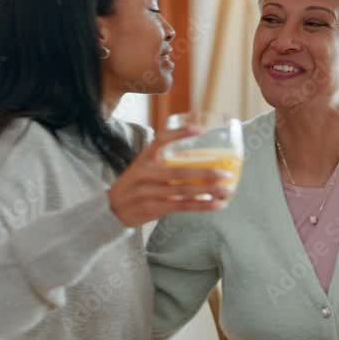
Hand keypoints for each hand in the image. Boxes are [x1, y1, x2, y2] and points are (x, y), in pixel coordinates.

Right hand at [108, 127, 234, 226]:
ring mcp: (148, 191)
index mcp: (144, 157)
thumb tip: (201, 162)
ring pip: (183, 190)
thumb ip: (164, 162)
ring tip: (226, 189)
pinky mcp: (152, 208)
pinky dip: (201, 206)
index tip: (199, 130)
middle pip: (179, 171)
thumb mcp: (143, 167)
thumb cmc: (135, 185)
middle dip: (205, 172)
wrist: (111, 209)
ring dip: (208, 190)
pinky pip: (181, 206)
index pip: (161, 139)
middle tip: (226, 172)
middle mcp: (145, 172)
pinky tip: (216, 205)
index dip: (179, 134)